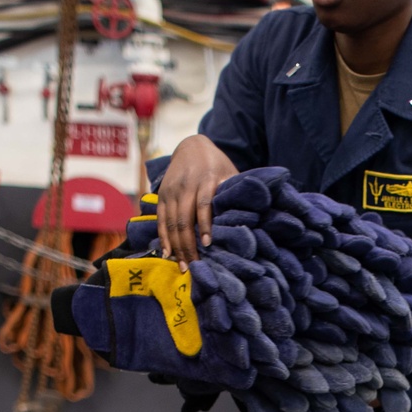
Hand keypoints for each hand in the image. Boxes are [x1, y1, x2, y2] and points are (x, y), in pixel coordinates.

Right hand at [156, 135, 237, 265]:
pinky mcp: (161, 196)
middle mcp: (185, 185)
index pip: (203, 204)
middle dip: (188, 245)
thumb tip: (250, 216)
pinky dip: (163, 237)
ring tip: (182, 266)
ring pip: (170, 223)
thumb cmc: (217, 165)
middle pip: (183, 219)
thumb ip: (236, 191)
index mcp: (206, 179)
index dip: (204, 224)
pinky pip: (160, 220)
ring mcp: (171, 191)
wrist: (191, 146)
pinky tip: (167, 253)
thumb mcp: (230, 172)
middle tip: (194, 266)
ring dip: (176, 246)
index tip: (207, 243)